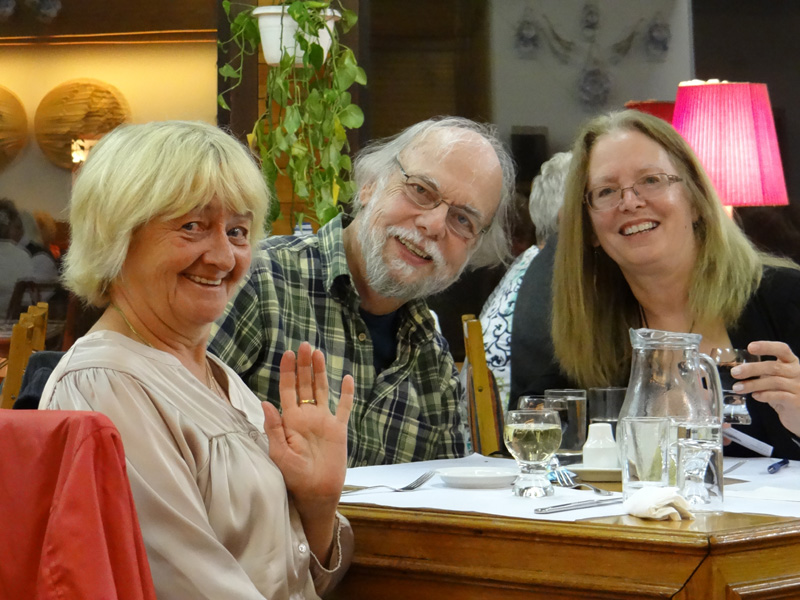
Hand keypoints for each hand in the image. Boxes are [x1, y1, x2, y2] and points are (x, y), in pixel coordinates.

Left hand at [262, 342, 353, 560]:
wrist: (316, 493)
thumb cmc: (293, 477)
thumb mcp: (279, 454)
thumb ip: (273, 428)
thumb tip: (266, 402)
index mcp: (290, 420)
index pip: (288, 389)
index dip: (287, 371)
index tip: (287, 353)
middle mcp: (306, 416)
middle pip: (304, 384)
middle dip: (303, 364)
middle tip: (304, 344)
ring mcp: (324, 421)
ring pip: (322, 390)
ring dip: (320, 372)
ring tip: (318, 353)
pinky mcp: (338, 429)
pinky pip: (344, 407)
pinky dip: (346, 393)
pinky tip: (347, 378)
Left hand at [731, 341, 799, 436]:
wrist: (798, 412)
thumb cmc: (784, 391)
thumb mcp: (775, 377)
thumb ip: (762, 371)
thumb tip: (738, 370)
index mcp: (791, 362)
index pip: (781, 349)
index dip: (766, 347)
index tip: (750, 347)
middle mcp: (797, 372)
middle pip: (774, 367)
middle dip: (752, 369)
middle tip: (735, 372)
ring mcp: (798, 387)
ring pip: (774, 382)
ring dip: (753, 384)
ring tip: (738, 387)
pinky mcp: (796, 401)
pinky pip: (779, 396)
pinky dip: (765, 395)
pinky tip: (754, 396)